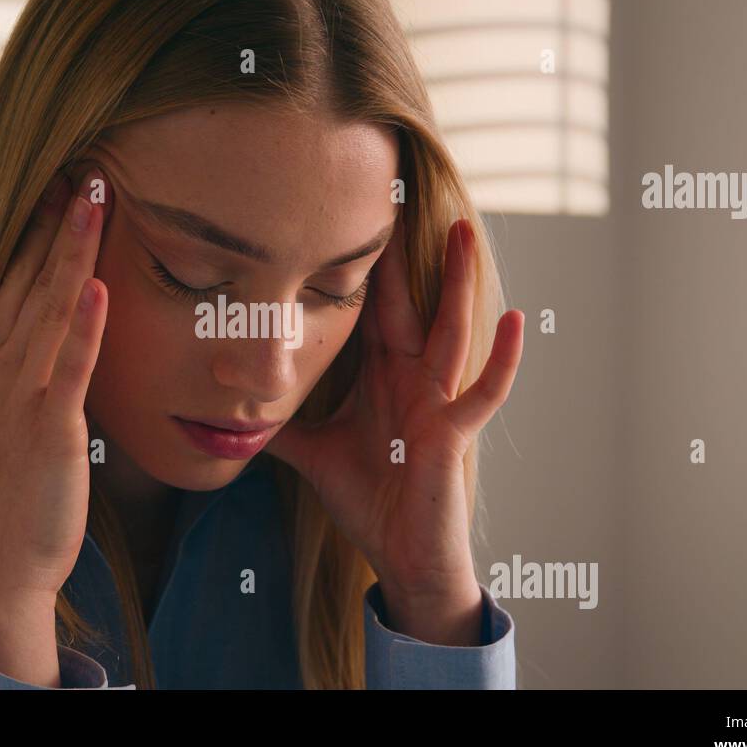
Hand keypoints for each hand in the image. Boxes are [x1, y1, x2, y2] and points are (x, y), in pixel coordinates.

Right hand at [0, 165, 109, 682]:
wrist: (2, 561)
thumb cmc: (19, 488)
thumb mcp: (19, 414)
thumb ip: (38, 366)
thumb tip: (67, 325)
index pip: (15, 280)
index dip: (37, 230)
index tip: (60, 182)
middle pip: (29, 280)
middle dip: (55, 222)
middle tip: (82, 165)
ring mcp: (21, 397)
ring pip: (50, 309)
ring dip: (72, 251)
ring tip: (94, 198)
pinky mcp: (50, 429)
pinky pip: (70, 369)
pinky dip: (85, 326)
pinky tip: (101, 286)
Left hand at [264, 219, 523, 638]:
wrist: (401, 555)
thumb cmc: (371, 500)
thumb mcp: (313, 454)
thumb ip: (280, 426)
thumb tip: (234, 408)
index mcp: (381, 376)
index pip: (371, 309)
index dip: (362, 265)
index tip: (348, 214)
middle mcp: (411, 378)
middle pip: (408, 303)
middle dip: (405, 252)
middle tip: (400, 190)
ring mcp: (437, 402)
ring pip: (449, 330)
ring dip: (456, 282)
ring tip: (461, 231)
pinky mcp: (454, 434)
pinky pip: (482, 392)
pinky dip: (500, 360)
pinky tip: (513, 321)